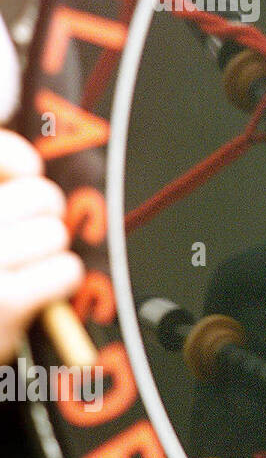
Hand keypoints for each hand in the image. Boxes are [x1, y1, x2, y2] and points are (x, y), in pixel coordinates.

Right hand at [0, 130, 83, 363]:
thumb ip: (3, 194)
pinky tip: (37, 294)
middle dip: (44, 218)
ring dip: (49, 254)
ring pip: (55, 234)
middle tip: (27, 239)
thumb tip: (29, 168)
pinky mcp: (4, 300)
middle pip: (40, 196)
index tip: (27, 171)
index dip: (17, 157)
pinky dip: (60, 282)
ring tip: (23, 272)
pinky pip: (67, 269)